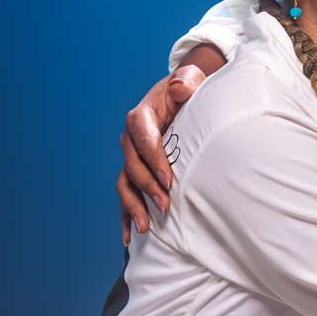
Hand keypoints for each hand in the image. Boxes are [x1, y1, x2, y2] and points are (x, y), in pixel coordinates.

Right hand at [117, 64, 205, 243]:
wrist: (182, 95)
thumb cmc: (188, 89)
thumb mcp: (191, 79)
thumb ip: (187, 80)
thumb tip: (180, 86)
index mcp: (142, 116)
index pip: (144, 138)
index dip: (154, 159)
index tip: (168, 179)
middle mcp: (131, 137)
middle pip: (132, 164)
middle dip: (147, 187)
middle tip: (165, 205)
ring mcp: (132, 155)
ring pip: (125, 183)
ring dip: (133, 206)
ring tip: (145, 228)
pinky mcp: (136, 169)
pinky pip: (127, 193)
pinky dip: (126, 214)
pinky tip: (129, 235)